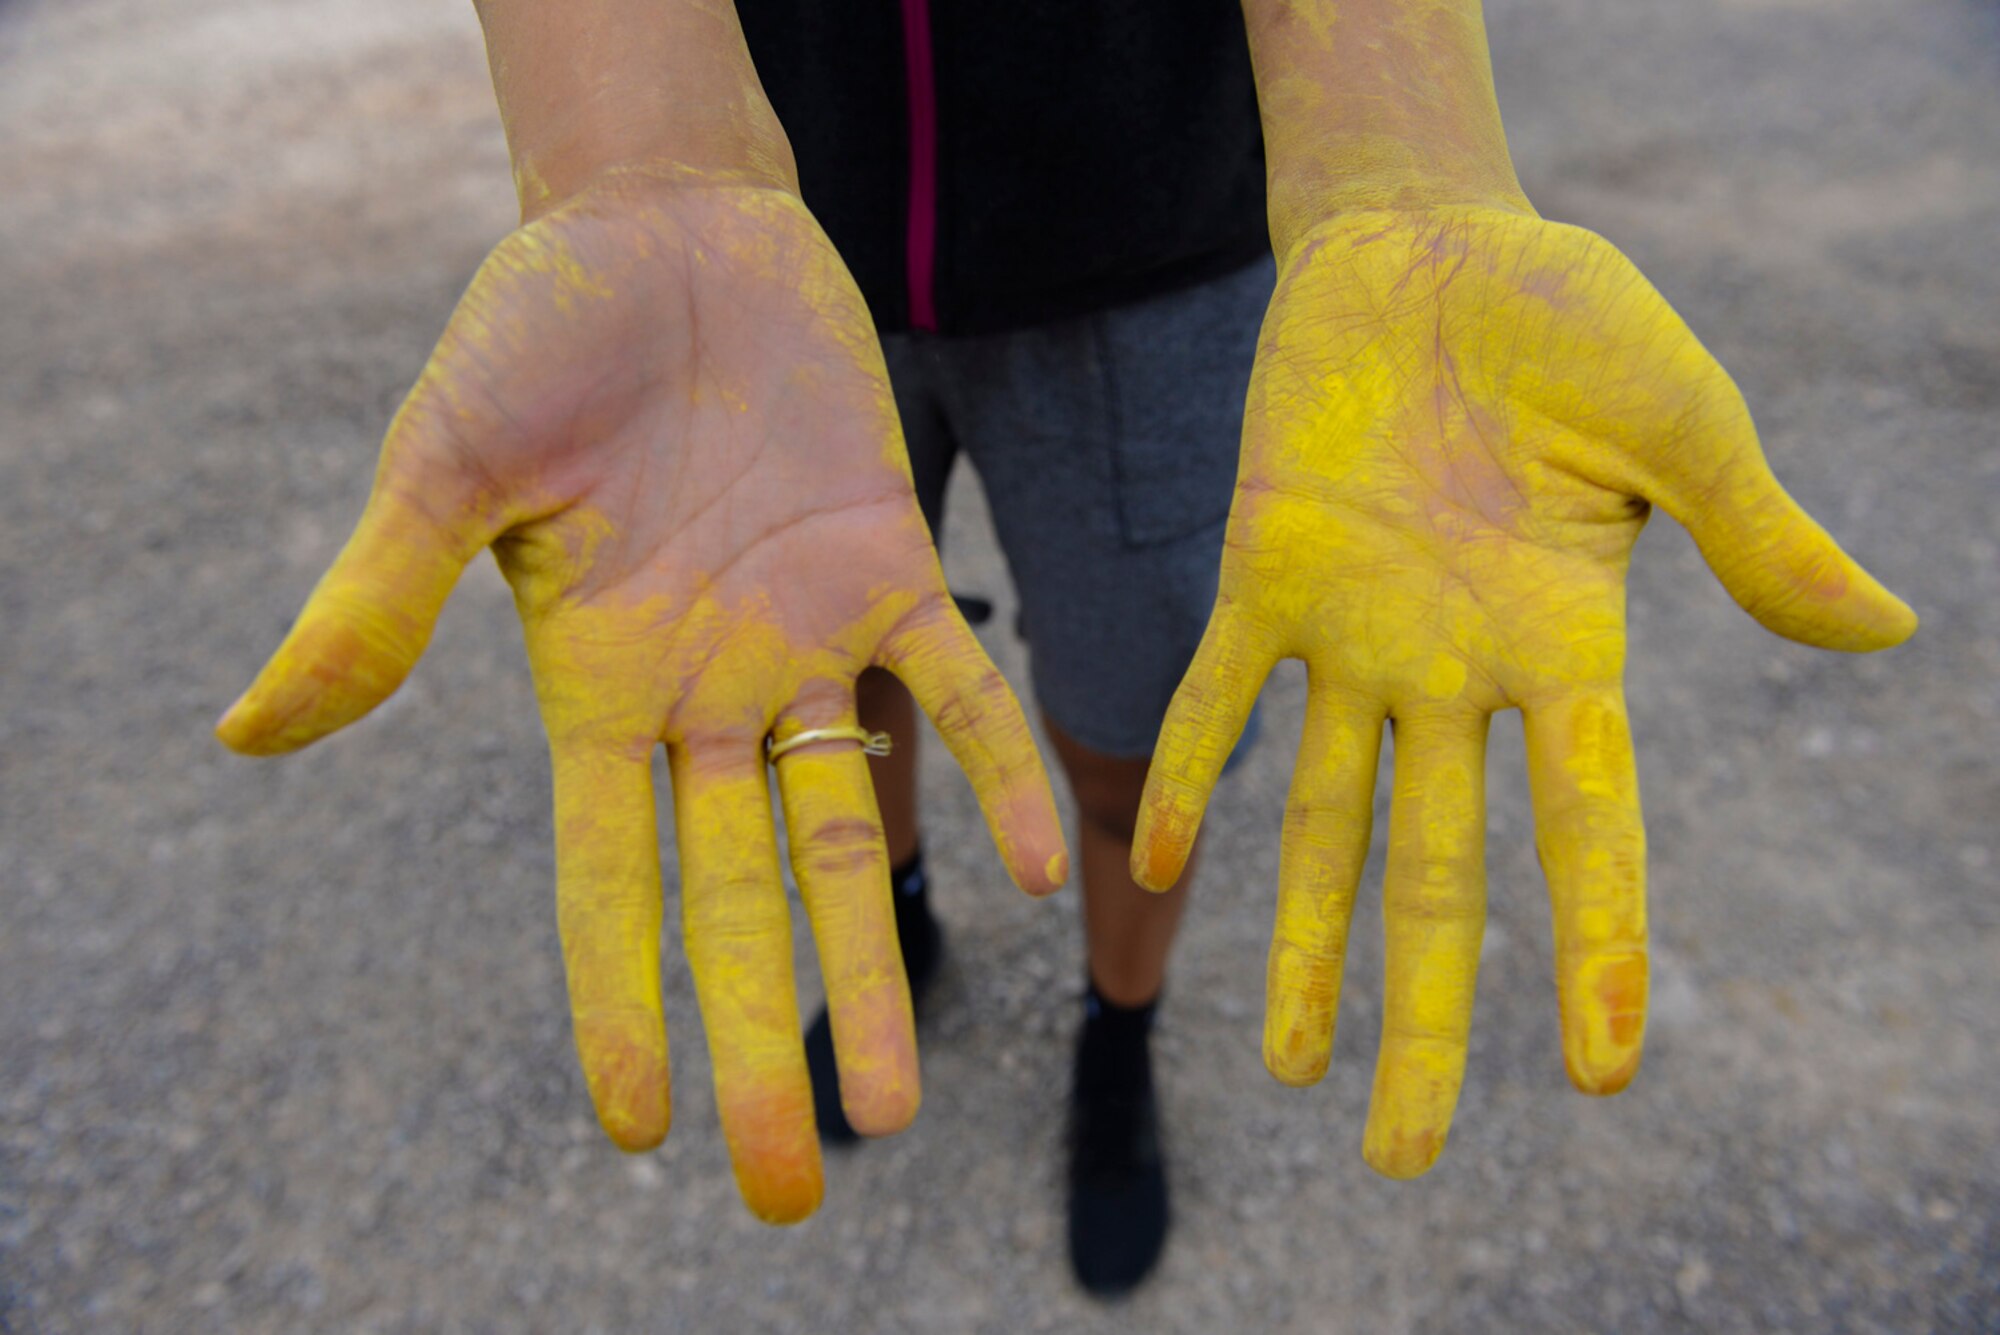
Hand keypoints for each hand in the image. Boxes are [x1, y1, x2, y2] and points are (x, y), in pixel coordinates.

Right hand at [217, 167, 1067, 1221]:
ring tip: (895, 1101)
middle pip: (738, 895)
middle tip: (795, 1182)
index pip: (606, 882)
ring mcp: (800, 639)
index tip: (641, 1129)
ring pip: (850, 828)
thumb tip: (245, 739)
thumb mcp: (444, 466)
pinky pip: (950, 687)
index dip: (620, 1004)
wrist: (663, 226)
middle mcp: (704, 693)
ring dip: (876, 957)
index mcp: (594, 691)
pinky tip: (1041, 872)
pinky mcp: (885, 563)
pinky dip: (992, 770)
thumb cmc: (536, 333)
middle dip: (763, 1032)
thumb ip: (373, 601)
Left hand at [1134, 206, 1914, 1177]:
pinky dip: (1186, 776)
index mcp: (1564, 647)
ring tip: (1280, 1067)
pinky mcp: (1261, 573)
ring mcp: (1351, 633)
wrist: (1425, 240)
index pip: (1588, 829)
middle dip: (1423, 1014)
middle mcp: (1453, 670)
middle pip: (1439, 875)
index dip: (1600, 949)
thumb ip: (1751, 535)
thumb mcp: (1678, 421)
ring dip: (1299, 944)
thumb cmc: (1568, 317)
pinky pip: (1213, 698)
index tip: (1606, 1075)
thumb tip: (1889, 628)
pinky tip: (1156, 870)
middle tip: (1399, 1157)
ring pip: (1320, 821)